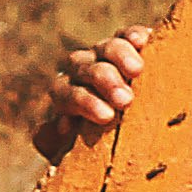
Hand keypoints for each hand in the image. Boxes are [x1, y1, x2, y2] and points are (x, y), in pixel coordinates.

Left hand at [32, 24, 156, 161]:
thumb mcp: (81, 156)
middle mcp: (83, 72)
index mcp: (68, 96)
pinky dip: (134, 36)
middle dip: (103, 81)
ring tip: (137, 71)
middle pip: (84, 68)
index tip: (105, 117)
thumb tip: (49, 132)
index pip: (67, 93)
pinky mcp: (131, 45)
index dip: (83, 102)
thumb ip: (58, 147)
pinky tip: (142, 41)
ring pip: (105, 48)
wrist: (140, 137)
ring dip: (119, 57)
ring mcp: (105, 56)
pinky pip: (128, 35)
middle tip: (125, 100)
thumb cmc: (107, 151)